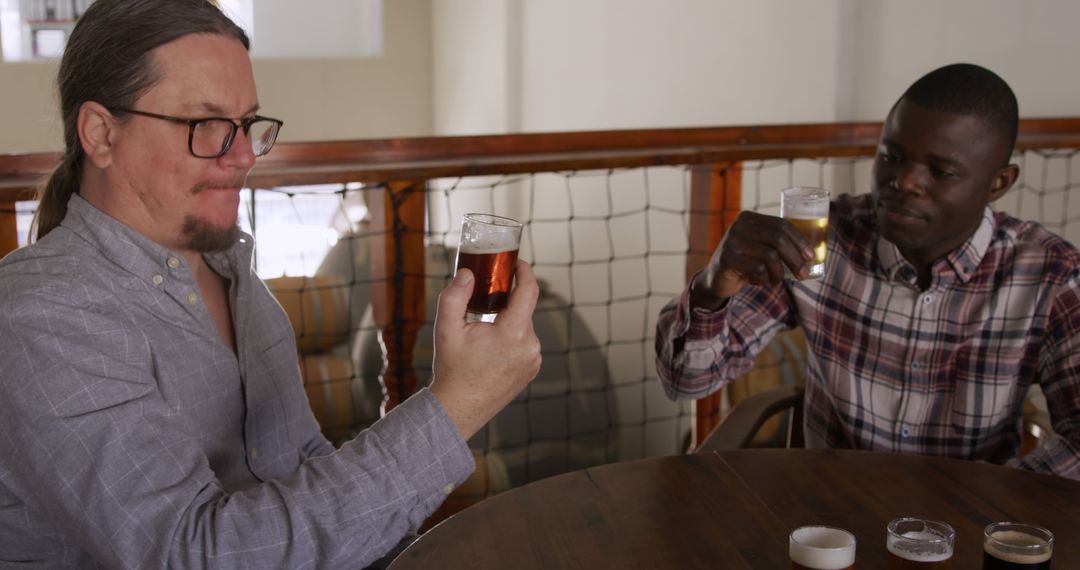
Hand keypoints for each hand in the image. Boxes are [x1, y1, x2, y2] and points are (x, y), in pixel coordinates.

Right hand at [429, 260, 541, 439]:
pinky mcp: (531, 371)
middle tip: (485, 302)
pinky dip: (511, 341)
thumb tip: (467, 273)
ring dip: (507, 324)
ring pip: (523, 328)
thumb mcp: (446, 328)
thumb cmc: (452, 369)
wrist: (458, 409)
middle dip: (506, 304)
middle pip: (522, 311)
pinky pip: (525, 346)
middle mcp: (530, 345)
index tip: (517, 264)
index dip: (525, 272)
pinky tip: (491, 352)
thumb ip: (455, 295)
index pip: (529, 291)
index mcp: (513, 332)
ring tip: (483, 336)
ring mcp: (533, 360)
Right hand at [692, 211, 813, 307]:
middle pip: (777, 239)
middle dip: (795, 259)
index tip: (810, 256)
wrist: (717, 279)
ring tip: (776, 281)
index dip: (799, 240)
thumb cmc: (746, 263)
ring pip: (769, 255)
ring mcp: (731, 241)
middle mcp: (739, 226)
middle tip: (803, 274)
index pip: (781, 224)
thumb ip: (778, 244)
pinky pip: (757, 269)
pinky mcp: (727, 258)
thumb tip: (811, 253)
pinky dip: (764, 279)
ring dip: (779, 272)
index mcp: (750, 218)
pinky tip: (760, 282)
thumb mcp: (761, 248)